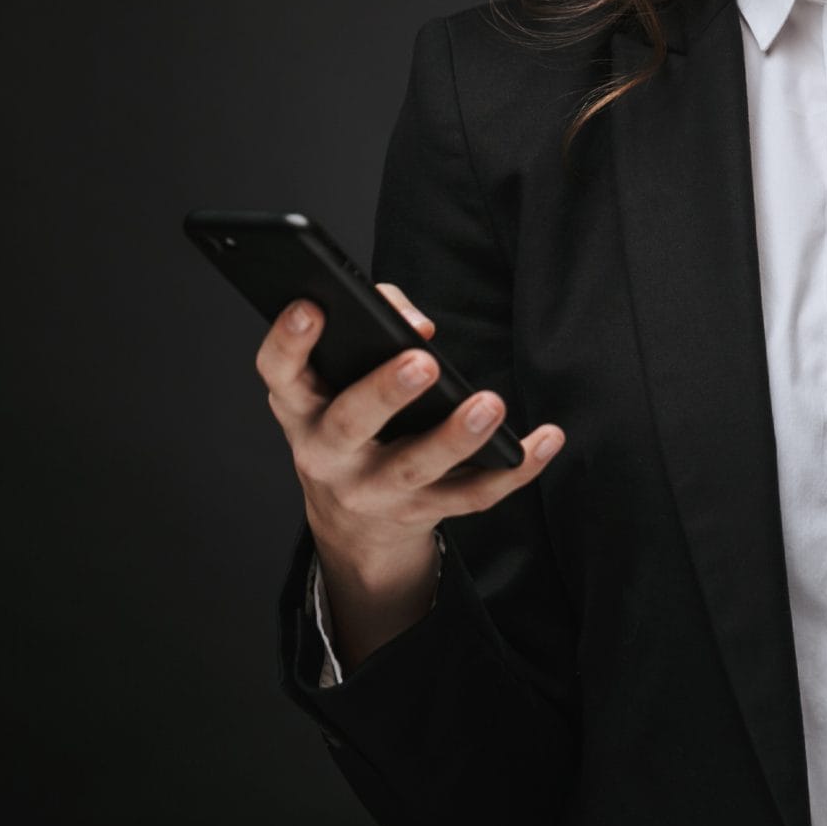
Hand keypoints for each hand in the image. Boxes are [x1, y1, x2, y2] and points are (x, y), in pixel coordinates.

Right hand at [256, 281, 562, 662]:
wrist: (351, 519)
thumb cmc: (349, 417)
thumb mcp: (335, 380)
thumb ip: (374, 329)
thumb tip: (418, 328)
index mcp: (300, 407)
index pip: (279, 372)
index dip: (289, 340)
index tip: (312, 305)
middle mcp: (327, 454)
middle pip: (351, 425)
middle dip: (385, 392)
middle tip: (421, 362)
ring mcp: (374, 490)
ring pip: (415, 468)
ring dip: (456, 437)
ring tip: (490, 403)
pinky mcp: (422, 512)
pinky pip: (473, 495)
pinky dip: (514, 469)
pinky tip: (547, 439)